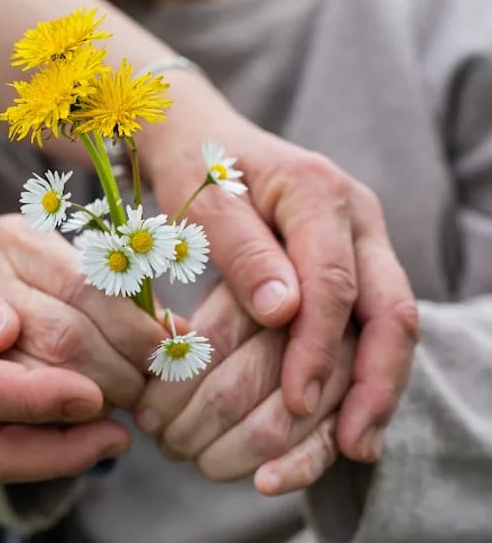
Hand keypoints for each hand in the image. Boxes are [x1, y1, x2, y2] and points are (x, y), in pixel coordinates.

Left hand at [143, 74, 418, 461]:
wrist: (202, 137)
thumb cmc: (196, 166)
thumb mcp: (202, 200)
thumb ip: (242, 249)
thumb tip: (285, 313)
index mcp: (319, 192)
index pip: (335, 280)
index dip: (318, 346)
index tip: (297, 400)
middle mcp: (357, 221)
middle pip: (391, 309)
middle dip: (375, 382)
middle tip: (352, 443)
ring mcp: (361, 246)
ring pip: (390, 326)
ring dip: (375, 390)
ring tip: (353, 449)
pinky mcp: (351, 271)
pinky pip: (369, 329)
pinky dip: (359, 376)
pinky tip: (344, 426)